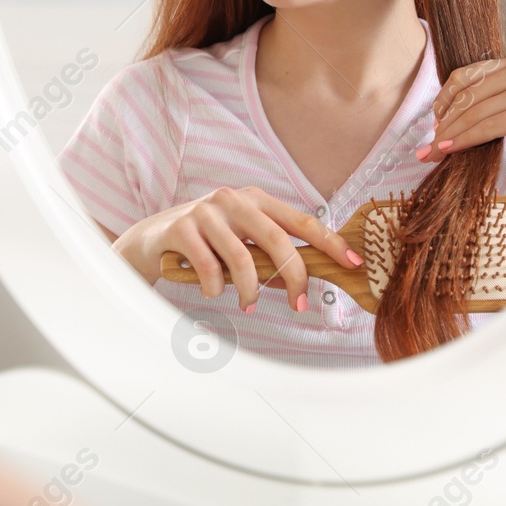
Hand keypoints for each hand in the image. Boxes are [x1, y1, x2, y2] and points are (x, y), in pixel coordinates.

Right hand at [111, 186, 361, 312]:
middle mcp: (233, 199)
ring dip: (250, 291)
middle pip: (277, 239)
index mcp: (255, 199)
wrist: (152, 239)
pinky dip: (216, 289)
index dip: (330, 242)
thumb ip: (268, 255)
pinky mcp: (182, 228)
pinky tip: (213, 293)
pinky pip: (210, 267)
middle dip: (294, 277)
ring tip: (248, 305)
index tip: (353, 262)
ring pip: (243, 258)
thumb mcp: (240, 243)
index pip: (301, 221)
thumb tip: (302, 281)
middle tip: (299, 305)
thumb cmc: (205, 243)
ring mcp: (206, 211)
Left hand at [419, 53, 505, 167]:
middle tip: (427, 143)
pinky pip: (486, 127)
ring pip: (473, 112)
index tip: (435, 119)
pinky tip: (451, 150)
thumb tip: (471, 114)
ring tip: (433, 151)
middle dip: (442, 121)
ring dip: (449, 134)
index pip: (467, 76)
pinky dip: (464, 139)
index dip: (444, 98)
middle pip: (465, 95)